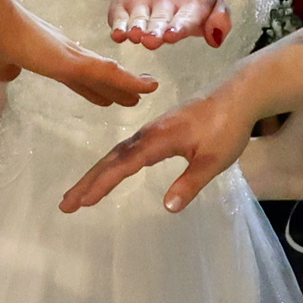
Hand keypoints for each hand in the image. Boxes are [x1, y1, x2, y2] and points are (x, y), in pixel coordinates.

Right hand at [0, 0, 151, 107]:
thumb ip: (1, 68)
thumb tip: (7, 74)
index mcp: (42, 54)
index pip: (72, 74)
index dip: (90, 86)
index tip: (104, 95)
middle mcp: (60, 51)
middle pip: (94, 74)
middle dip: (114, 86)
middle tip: (136, 95)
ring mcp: (66, 54)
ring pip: (105, 73)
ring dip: (127, 84)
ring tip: (148, 91)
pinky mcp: (69, 59)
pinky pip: (104, 74)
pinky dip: (126, 82)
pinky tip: (144, 89)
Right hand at [61, 83, 259, 214]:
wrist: (237, 94)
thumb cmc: (227, 127)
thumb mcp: (213, 160)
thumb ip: (190, 183)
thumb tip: (167, 207)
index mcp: (158, 139)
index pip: (123, 165)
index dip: (101, 184)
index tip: (81, 201)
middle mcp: (148, 133)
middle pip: (111, 159)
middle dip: (88, 181)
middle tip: (66, 204)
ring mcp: (152, 130)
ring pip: (117, 153)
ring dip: (97, 173)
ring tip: (80, 194)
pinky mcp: (158, 130)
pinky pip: (127, 149)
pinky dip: (112, 163)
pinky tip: (110, 172)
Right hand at [109, 0, 232, 51]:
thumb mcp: (212, 1)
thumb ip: (221, 20)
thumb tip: (216, 40)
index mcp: (191, 1)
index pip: (186, 16)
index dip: (179, 26)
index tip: (172, 35)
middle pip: (159, 19)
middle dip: (156, 30)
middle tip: (153, 40)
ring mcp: (141, 1)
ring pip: (138, 18)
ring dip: (136, 28)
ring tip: (135, 36)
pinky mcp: (121, 4)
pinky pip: (118, 17)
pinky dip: (117, 26)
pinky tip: (117, 35)